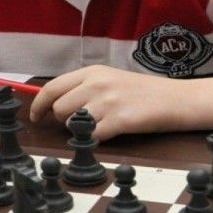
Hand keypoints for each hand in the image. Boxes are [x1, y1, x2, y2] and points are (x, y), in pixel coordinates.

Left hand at [29, 65, 212, 139]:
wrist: (176, 100)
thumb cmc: (142, 92)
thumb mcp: (110, 80)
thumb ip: (83, 88)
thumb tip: (54, 104)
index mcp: (92, 72)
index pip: (51, 88)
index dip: (39, 105)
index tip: (36, 117)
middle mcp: (97, 84)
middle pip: (59, 108)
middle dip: (64, 120)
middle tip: (81, 123)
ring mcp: (108, 101)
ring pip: (73, 123)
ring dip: (81, 130)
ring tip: (100, 125)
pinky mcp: (119, 120)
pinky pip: (93, 136)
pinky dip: (97, 140)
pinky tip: (110, 133)